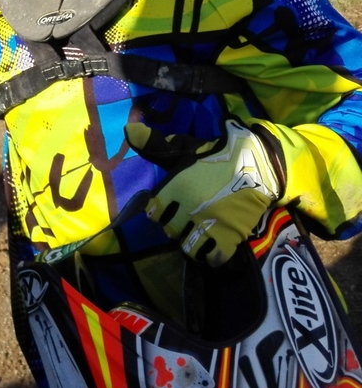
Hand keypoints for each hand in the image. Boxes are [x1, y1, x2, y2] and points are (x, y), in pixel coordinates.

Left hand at [124, 119, 280, 266]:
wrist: (258, 164)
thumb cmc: (216, 156)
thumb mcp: (183, 147)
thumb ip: (154, 144)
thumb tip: (128, 130)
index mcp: (175, 187)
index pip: (154, 212)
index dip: (161, 210)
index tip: (170, 207)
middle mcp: (188, 208)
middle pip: (170, 230)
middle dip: (176, 225)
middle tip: (187, 218)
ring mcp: (209, 225)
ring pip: (188, 247)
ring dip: (192, 241)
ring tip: (199, 233)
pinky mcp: (230, 237)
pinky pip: (212, 257)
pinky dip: (211, 255)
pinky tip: (215, 245)